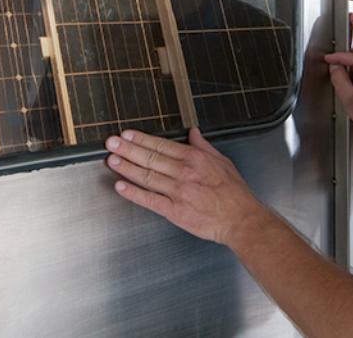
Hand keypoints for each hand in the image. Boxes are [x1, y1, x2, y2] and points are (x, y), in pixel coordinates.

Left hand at [105, 127, 266, 246]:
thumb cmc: (234, 193)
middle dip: (128, 149)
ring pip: (147, 176)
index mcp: (195, 158)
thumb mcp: (222, 161)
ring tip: (111, 160)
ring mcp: (178, 192)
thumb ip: (204, 146)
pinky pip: (150, 200)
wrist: (241, 219)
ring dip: (127, 168)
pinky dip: (133, 193)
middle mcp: (184, 173)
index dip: (141, 139)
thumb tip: (193, 132)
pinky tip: (120, 186)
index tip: (127, 135)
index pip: (162, 145)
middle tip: (111, 143)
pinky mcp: (175, 211)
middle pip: (150, 158)